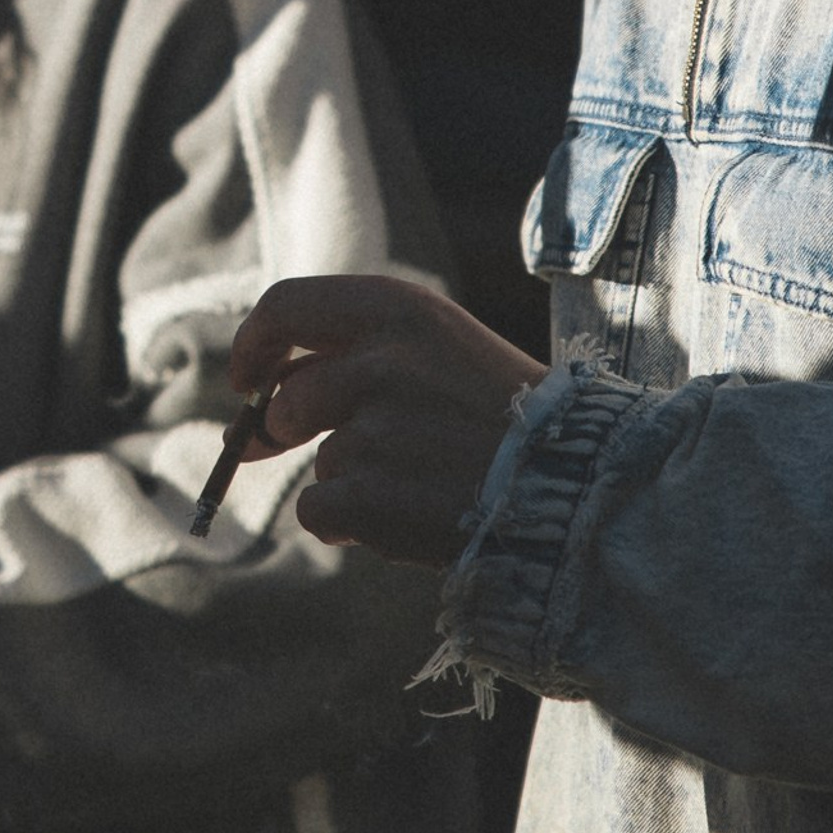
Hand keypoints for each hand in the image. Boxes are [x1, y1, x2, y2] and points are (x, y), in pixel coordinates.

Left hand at [224, 275, 547, 567]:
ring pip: (319, 461)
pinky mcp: (370, 492)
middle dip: (290, 434)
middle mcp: (382, 357)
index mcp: (399, 308)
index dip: (253, 346)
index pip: (283, 306)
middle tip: (344, 457)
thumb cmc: (510, 421)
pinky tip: (410, 522)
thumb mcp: (441, 354)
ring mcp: (376, 426)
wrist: (587, 490)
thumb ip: (354, 364)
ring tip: (421, 485)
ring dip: (352, 483)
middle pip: (287, 399)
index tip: (245, 380)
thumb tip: (251, 415)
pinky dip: (351, 526)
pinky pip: (319, 510)